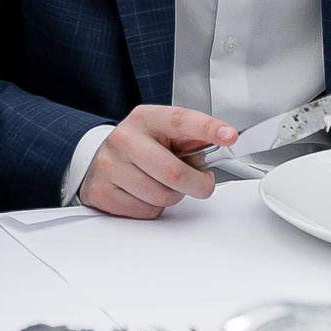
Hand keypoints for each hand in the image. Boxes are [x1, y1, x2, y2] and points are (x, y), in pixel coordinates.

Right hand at [77, 106, 234, 218]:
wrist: (103, 160)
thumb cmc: (141, 147)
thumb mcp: (164, 134)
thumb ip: (192, 138)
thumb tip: (224, 142)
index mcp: (144, 118)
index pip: (180, 120)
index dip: (207, 128)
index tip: (229, 136)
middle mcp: (124, 138)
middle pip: (174, 172)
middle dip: (197, 184)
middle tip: (202, 183)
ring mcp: (109, 165)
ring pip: (161, 197)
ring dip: (172, 197)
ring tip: (164, 184)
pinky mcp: (102, 192)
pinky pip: (145, 212)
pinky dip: (153, 208)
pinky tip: (146, 194)